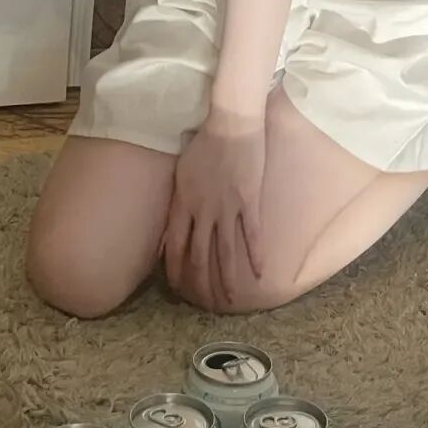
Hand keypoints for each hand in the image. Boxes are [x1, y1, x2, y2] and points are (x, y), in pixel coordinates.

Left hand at [164, 111, 265, 309]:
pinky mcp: (249, 202)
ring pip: (225, 252)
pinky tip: (258, 274)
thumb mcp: (180, 173)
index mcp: (183, 203)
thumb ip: (177, 201)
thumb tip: (169, 226)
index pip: (175, 246)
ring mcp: (227, 208)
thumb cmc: (203, 143)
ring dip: (227, 280)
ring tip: (230, 301)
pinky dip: (255, 256)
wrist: (230, 124)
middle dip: (200, 284)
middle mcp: (203, 211)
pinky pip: (252, 235)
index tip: (176, 287)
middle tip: (203, 303)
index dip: (175, 269)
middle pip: (199, 256)